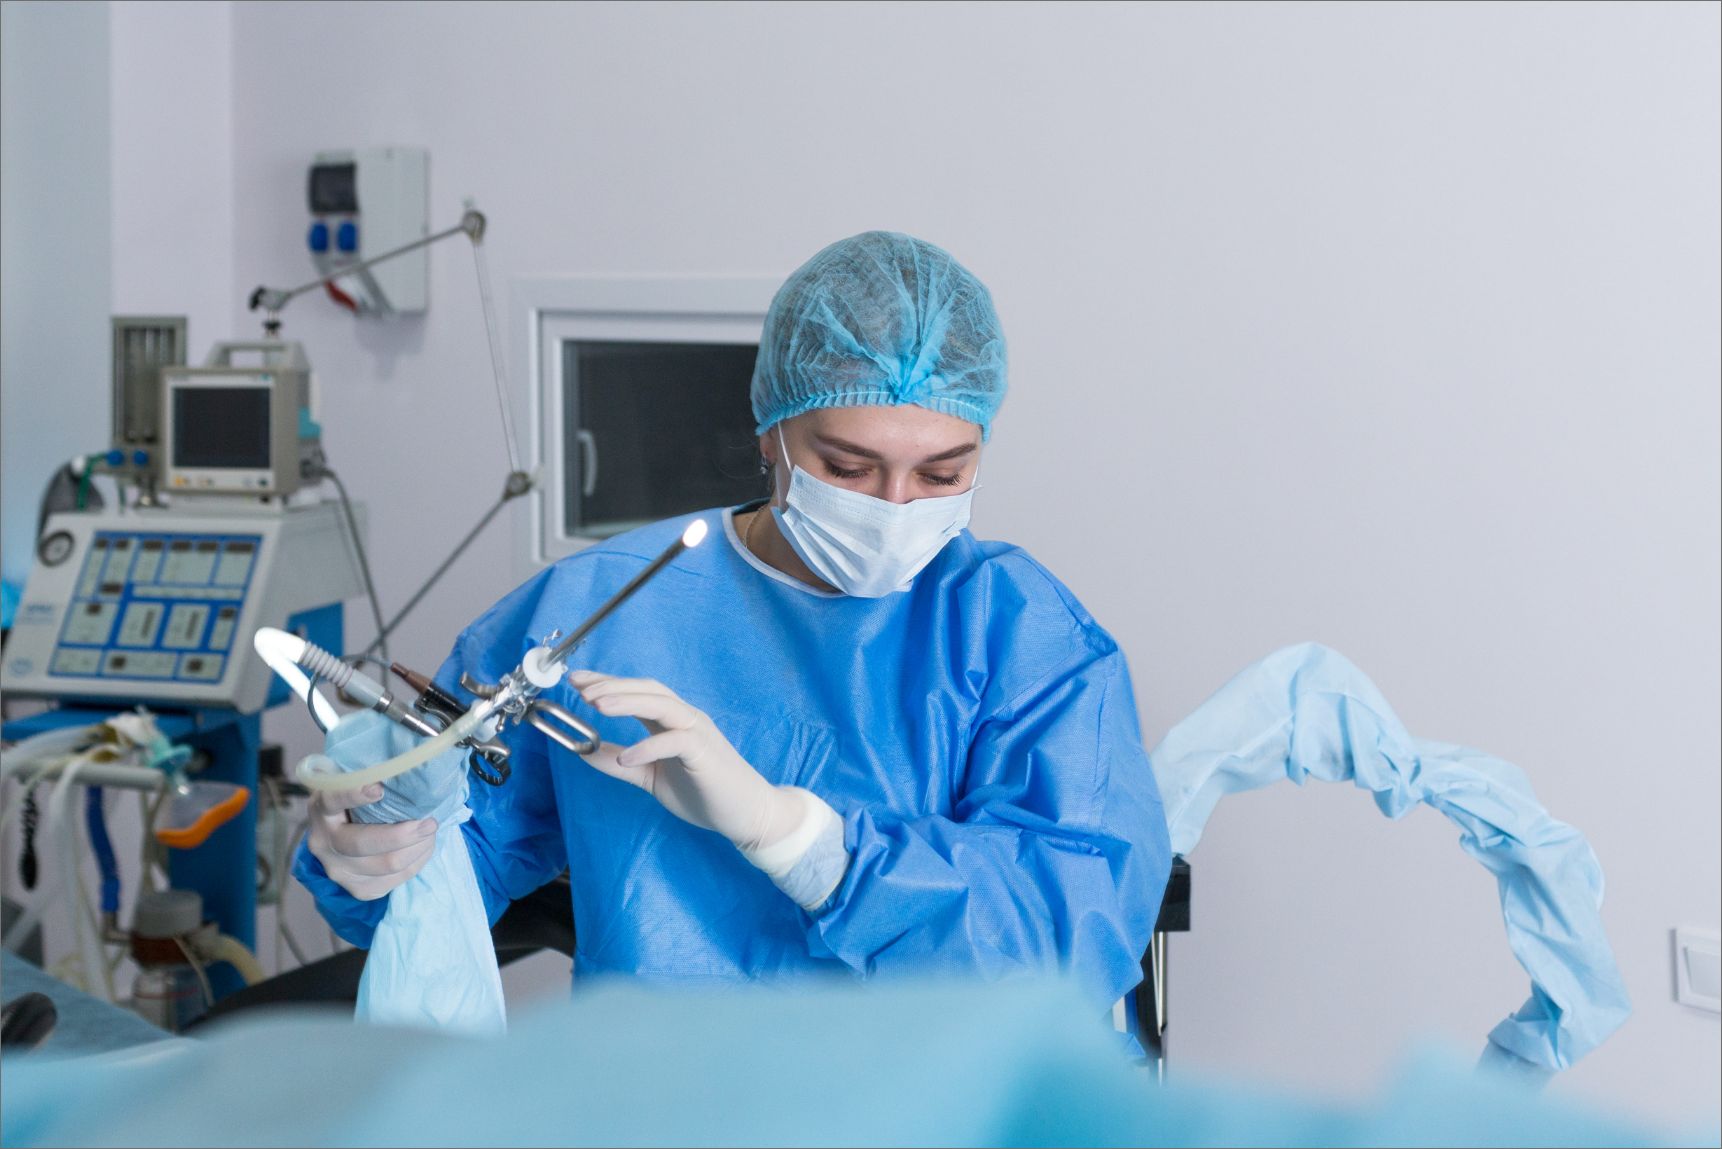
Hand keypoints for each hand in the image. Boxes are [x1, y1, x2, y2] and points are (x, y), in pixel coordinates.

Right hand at [306, 783, 437, 901]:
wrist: (339, 840)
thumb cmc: (355, 805)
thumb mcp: (352, 784)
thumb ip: (369, 776)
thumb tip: (408, 762)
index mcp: (321, 809)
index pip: (332, 800)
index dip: (353, 795)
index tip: (379, 789)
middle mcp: (324, 842)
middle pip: (363, 843)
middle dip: (403, 834)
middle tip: (430, 822)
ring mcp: (338, 869)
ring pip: (386, 865)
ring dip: (417, 848)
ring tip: (431, 832)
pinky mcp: (357, 889)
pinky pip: (395, 880)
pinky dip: (417, 862)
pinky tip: (424, 848)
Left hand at [569, 671, 799, 852]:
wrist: (746, 814)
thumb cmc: (705, 794)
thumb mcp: (651, 778)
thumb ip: (620, 764)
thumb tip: (584, 751)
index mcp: (672, 722)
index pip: (638, 693)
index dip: (608, 683)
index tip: (578, 681)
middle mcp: (685, 719)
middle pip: (647, 690)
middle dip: (613, 685)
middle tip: (581, 687)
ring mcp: (698, 733)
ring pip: (661, 704)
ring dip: (627, 701)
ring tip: (597, 705)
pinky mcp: (706, 753)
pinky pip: (675, 741)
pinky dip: (648, 746)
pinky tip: (626, 756)